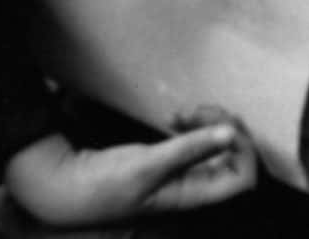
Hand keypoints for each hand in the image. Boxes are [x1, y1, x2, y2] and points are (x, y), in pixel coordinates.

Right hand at [6, 112, 257, 226]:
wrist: (64, 184)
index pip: (244, 179)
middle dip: (227, 127)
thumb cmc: (100, 185)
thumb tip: (230, 134)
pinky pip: (202, 140)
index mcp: (192, 198)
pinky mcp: (172, 161)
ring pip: (221, 145)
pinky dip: (197, 124)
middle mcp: (193, 187)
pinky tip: (177, 118)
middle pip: (237, 157)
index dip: (244, 151)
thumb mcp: (145, 166)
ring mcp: (184, 174)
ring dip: (211, 122)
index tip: (222, 127)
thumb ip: (189, 150)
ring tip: (183, 113)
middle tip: (197, 111)